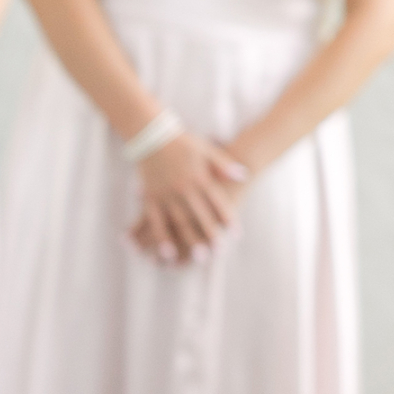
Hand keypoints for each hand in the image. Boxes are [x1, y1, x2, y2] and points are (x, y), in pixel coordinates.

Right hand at [128, 128, 244, 265]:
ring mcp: (165, 194)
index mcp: (198, 177)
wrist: (152, 135)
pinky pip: (155, 221)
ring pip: (178, 222)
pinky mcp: (150, 198)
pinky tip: (167, 253)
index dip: (227, 217)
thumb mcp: (207, 150)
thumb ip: (224, 165)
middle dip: (209, 234)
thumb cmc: (183, 143)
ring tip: (197, 257)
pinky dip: (161, 237)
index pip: (216, 201)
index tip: (236, 232)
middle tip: (218, 252)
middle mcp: (182, 188)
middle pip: (198, 216)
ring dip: (188, 241)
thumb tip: (243, 175)